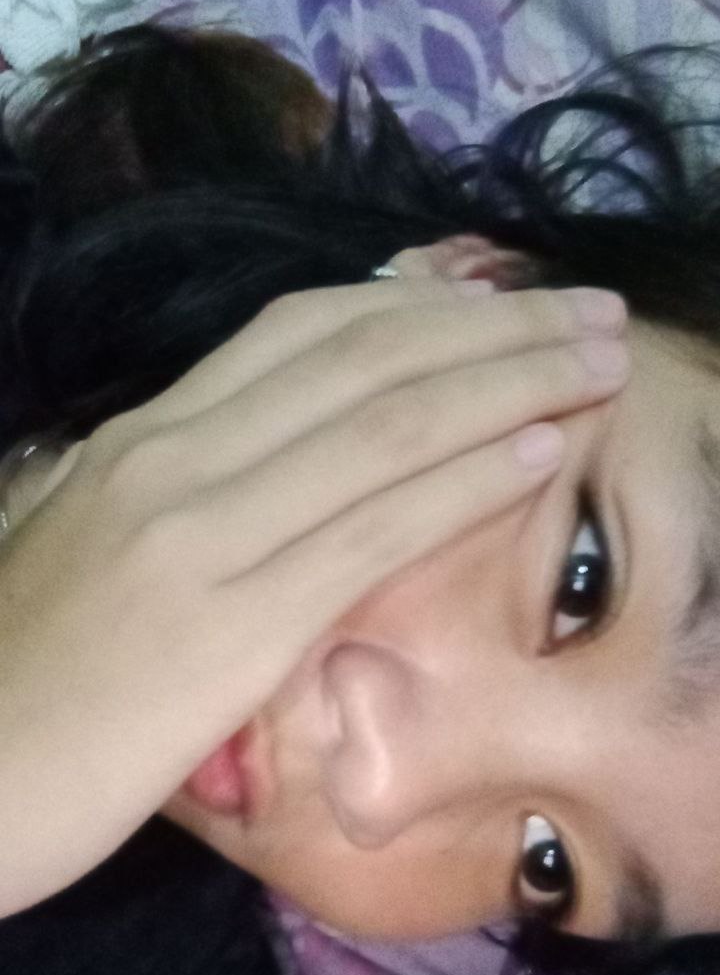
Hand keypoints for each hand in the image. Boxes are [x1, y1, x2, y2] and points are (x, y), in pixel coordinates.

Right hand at [0, 277, 626, 913]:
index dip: (419, 306)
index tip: (501, 300)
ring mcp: (199, 539)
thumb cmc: (18, 674)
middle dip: (492, 327)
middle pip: (360, 358)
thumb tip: (247, 460)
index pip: (298, 334)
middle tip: (587, 311)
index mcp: (138, 440)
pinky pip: (370, 533)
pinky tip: (537, 453)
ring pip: (381, 429)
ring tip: (599, 361)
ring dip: (509, 384)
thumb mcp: (82, 542)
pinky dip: (464, 484)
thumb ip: (162, 490)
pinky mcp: (230, 630)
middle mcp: (171, 463)